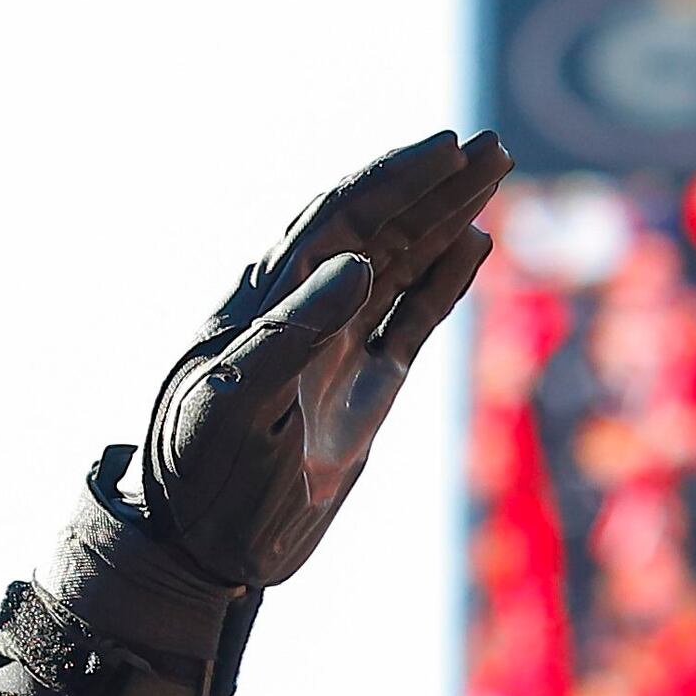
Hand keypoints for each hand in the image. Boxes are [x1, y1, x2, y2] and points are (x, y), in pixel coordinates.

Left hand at [135, 131, 505, 587]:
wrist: (204, 550)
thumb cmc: (203, 473)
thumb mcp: (239, 402)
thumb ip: (294, 331)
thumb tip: (356, 262)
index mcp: (268, 302)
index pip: (337, 219)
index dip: (389, 178)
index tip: (441, 148)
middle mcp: (307, 313)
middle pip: (379, 228)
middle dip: (432, 185)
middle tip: (489, 146)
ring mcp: (339, 350)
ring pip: (402, 265)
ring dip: (446, 220)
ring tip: (492, 173)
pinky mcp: (366, 392)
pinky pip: (412, 321)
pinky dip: (444, 282)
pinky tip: (474, 246)